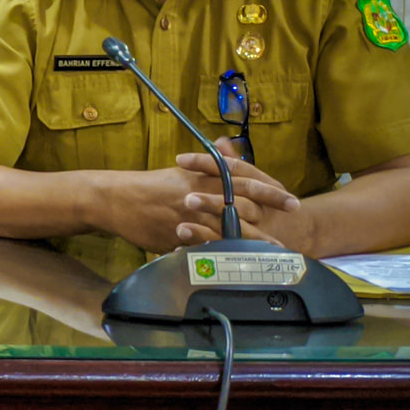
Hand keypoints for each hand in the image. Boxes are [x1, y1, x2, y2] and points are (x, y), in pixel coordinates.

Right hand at [101, 149, 298, 254]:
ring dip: (254, 243)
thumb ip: (210, 164)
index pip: (245, 180)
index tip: (292, 200)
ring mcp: (190, 218)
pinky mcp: (179, 236)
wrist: (117, 200)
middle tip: (290, 232)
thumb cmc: (150, 185)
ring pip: (228, 231)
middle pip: (242, 207)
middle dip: (269, 220)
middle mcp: (200, 196)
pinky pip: (206, 247)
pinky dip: (224, 255)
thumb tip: (230, 146)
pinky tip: (240, 264)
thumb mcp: (183, 171)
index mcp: (202, 177)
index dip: (271, 192)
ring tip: (273, 254)